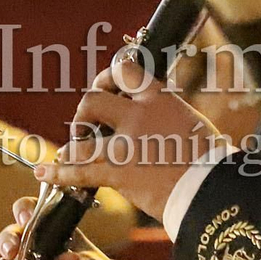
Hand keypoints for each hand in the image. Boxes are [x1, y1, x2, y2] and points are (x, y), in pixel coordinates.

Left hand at [34, 54, 229, 219]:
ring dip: (73, 142)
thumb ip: (170, 117)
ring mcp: (125, 142)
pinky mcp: (118, 170)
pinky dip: (59, 171)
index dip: (110, 75)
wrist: (214, 190)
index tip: (108, 86)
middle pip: (95, 98)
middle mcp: (139, 114)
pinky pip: (79, 169)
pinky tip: (45, 172)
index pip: (126, 69)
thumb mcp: (194, 125)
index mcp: (161, 98)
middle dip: (86, 109)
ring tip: (70, 150)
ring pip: (82, 133)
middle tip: (88, 124)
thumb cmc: (213, 163)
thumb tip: (165, 121)